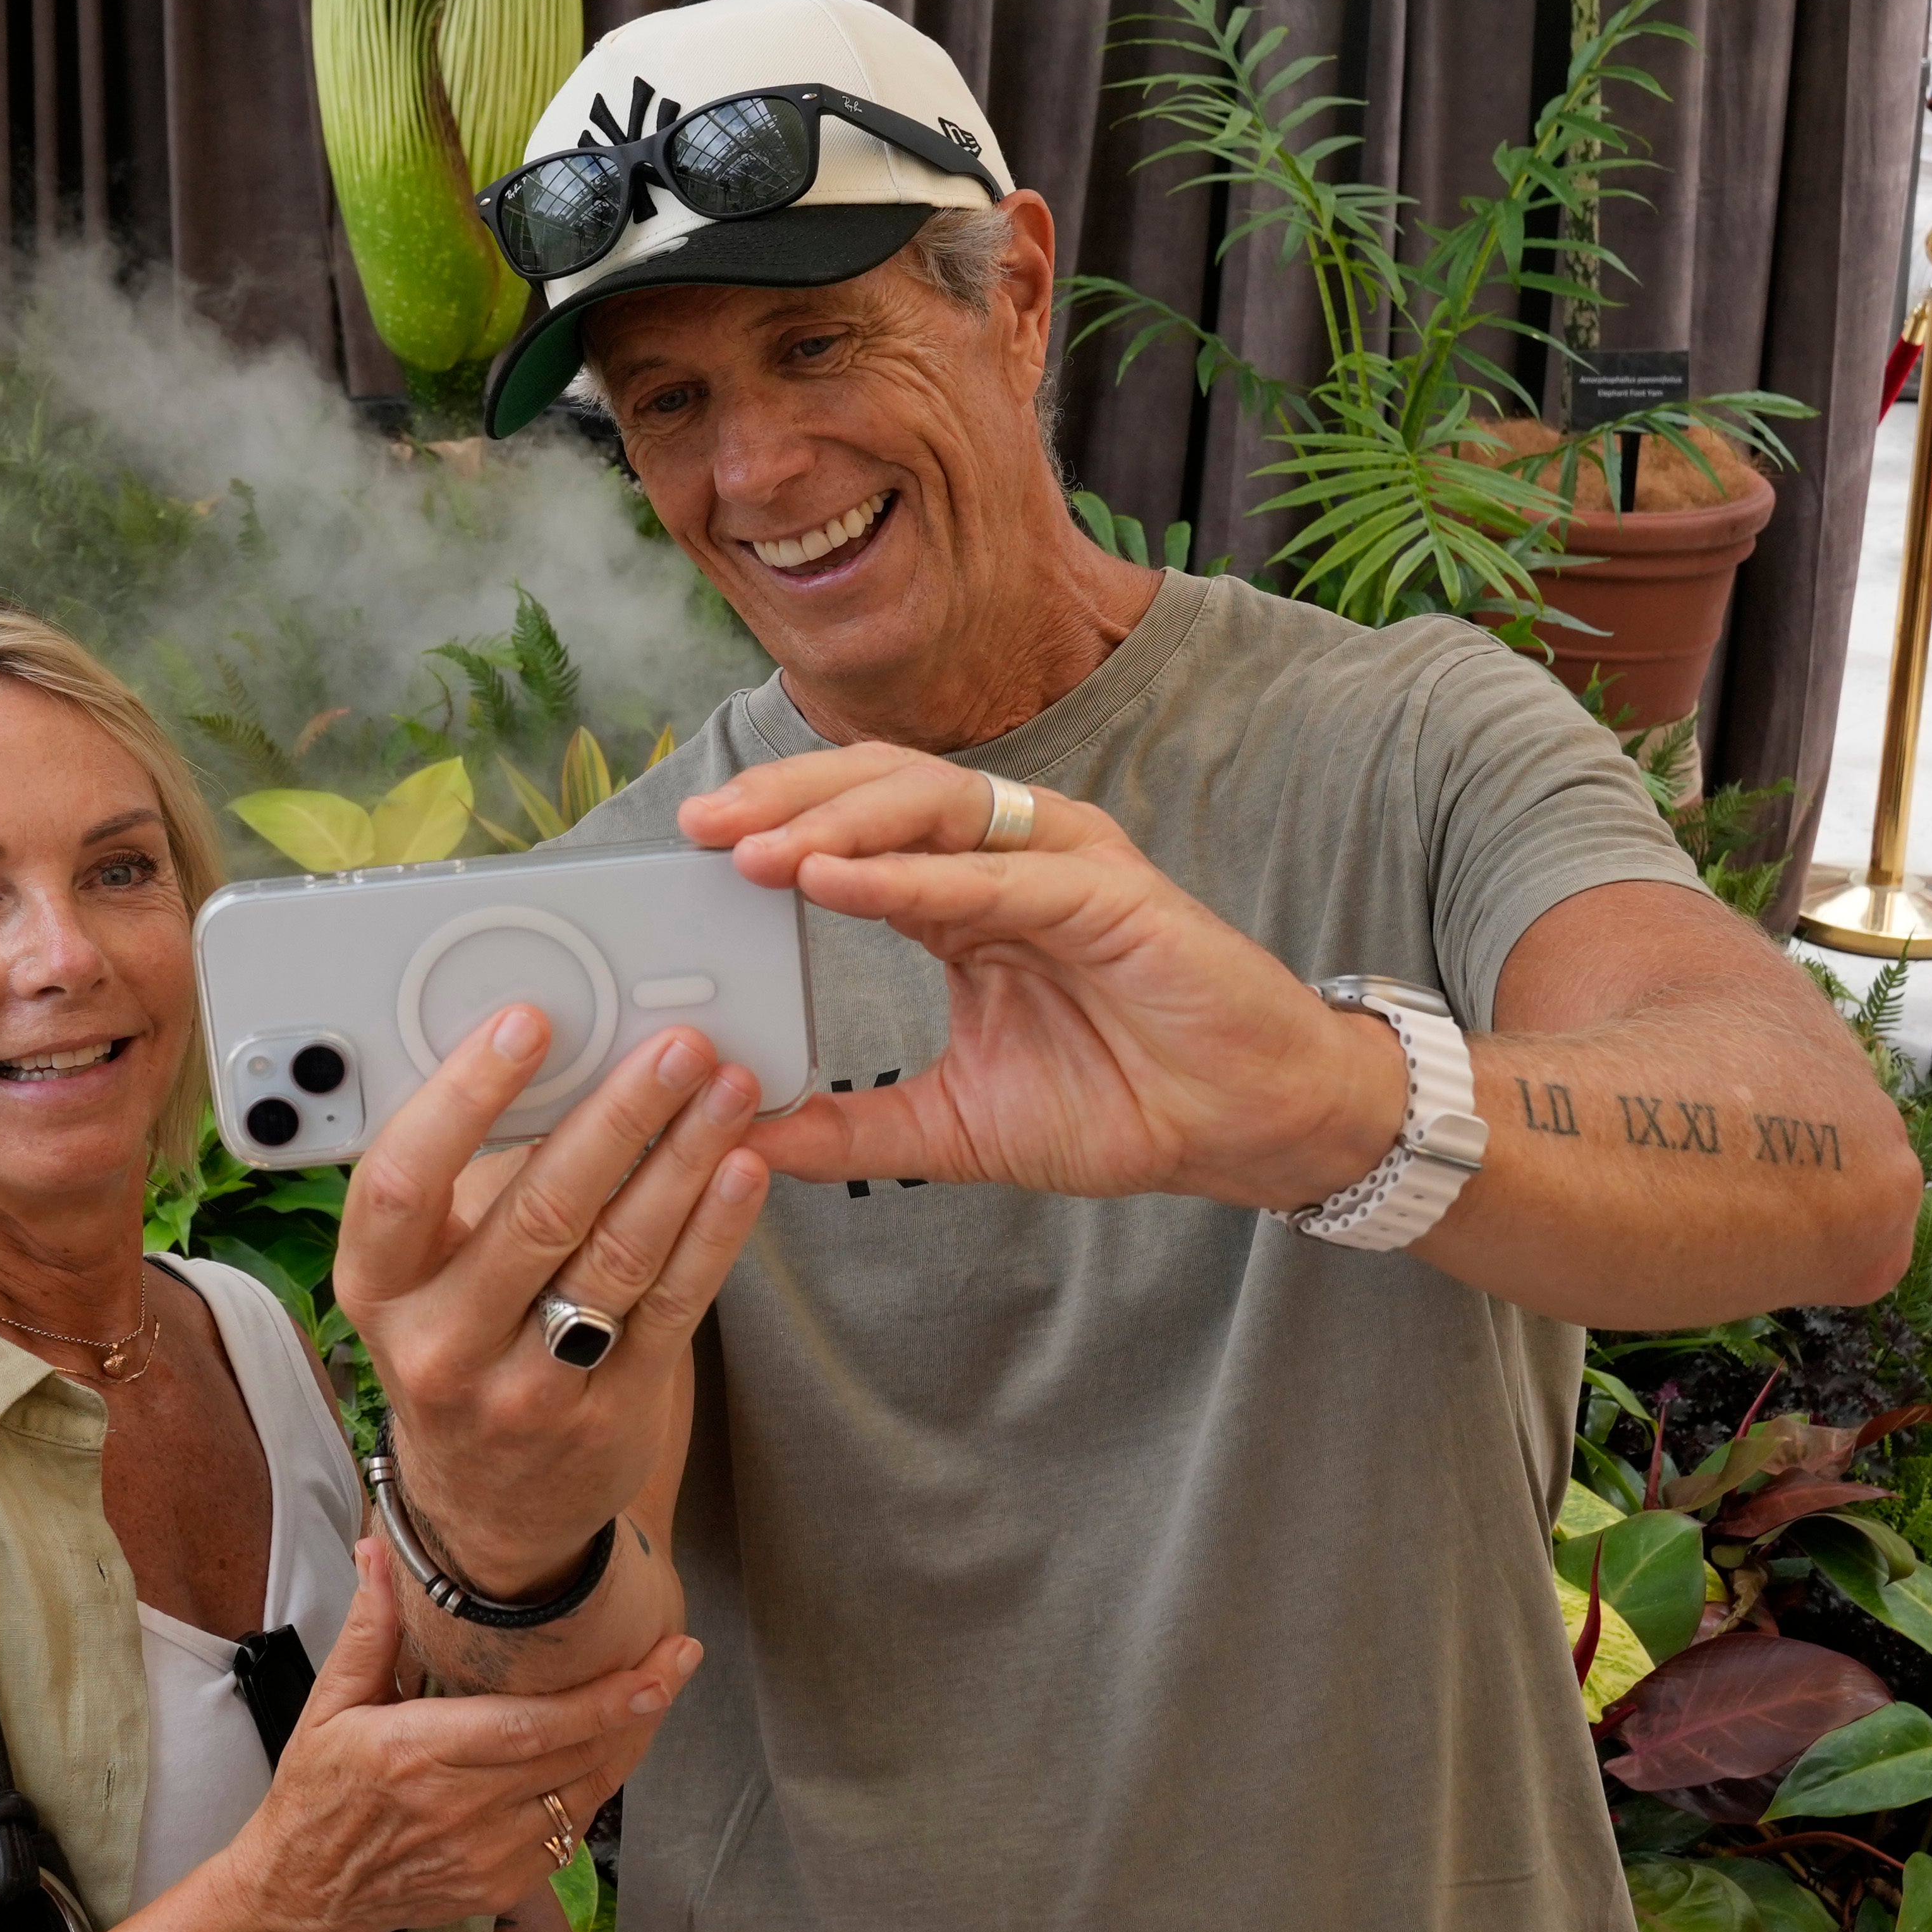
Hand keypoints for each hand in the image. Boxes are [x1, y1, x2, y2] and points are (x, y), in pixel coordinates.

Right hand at [228, 1539, 697, 1931]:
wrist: (306, 1895)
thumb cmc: (317, 1796)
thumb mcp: (329, 1706)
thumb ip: (370, 1629)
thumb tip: (378, 1552)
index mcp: (420, 1755)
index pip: (532, 1726)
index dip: (604, 1700)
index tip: (657, 1668)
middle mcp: (464, 1811)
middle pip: (577, 1755)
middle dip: (639, 1706)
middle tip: (680, 1657)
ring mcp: (490, 1856)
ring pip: (585, 1794)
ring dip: (627, 1744)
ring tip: (656, 1693)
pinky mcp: (504, 1885)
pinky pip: (570, 1833)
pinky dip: (593, 1787)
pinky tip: (606, 1750)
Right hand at [341, 1011, 765, 1586]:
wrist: (490, 1509)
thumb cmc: (456, 1347)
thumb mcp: (422, 1275)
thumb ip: (465, 1184)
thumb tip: (556, 1059)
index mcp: (375, 1287)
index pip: (402, 1181)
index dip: (464, 1096)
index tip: (529, 1024)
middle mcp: (440, 1343)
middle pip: (537, 1211)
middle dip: (618, 1115)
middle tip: (675, 1047)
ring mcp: (528, 1388)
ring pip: (616, 1255)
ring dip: (683, 1161)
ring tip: (728, 1091)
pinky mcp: (611, 1412)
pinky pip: (671, 1306)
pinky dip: (712, 1232)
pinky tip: (740, 1172)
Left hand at [672, 747, 1402, 1215]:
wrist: (1242, 1130)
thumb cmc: (1121, 1105)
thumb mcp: (956, 1126)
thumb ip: (855, 1129)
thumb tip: (746, 1140)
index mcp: (965, 898)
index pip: (853, 831)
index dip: (772, 828)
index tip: (689, 852)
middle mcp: (1009, 858)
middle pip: (879, 791)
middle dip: (784, 801)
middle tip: (700, 827)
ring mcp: (1062, 864)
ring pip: (932, 807)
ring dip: (836, 821)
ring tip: (755, 847)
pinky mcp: (1110, 893)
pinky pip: (995, 874)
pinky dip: (911, 874)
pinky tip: (840, 881)